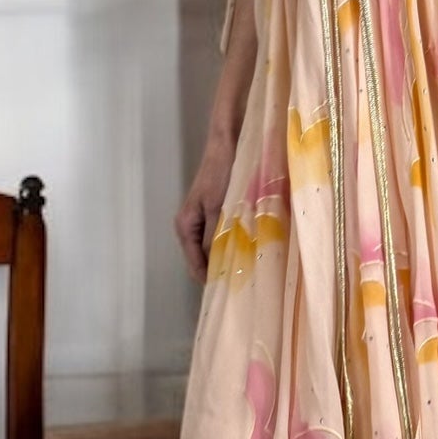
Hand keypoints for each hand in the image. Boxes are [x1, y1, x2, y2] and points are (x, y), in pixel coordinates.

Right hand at [175, 130, 236, 282]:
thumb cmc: (222, 173)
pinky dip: (235, 243)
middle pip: (205, 260)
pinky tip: (251, 247)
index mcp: (185, 228)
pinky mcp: (218, 213)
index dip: (212, 281)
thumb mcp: (219, 208)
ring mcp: (204, 220)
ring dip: (231, 256)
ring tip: (251, 269)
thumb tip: (219, 268)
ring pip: (216, 248)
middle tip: (246, 282)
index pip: (195, 267)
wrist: (229, 143)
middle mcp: (191, 227)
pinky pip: (225, 236)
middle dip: (223, 269)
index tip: (231, 295)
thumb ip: (216, 238)